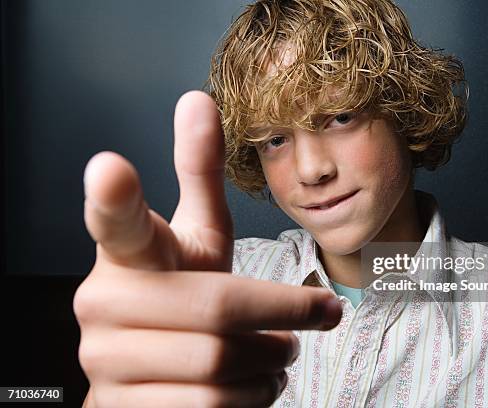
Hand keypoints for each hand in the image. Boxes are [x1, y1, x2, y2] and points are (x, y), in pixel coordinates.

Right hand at [74, 91, 342, 407]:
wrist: (150, 371)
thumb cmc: (183, 293)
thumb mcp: (197, 238)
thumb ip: (198, 175)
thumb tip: (198, 99)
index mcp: (127, 254)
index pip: (116, 221)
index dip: (113, 196)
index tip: (109, 166)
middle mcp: (103, 304)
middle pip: (218, 311)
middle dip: (281, 319)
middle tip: (308, 319)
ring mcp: (107, 362)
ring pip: (220, 366)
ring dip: (270, 361)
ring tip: (274, 351)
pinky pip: (212, 407)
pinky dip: (253, 397)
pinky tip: (251, 384)